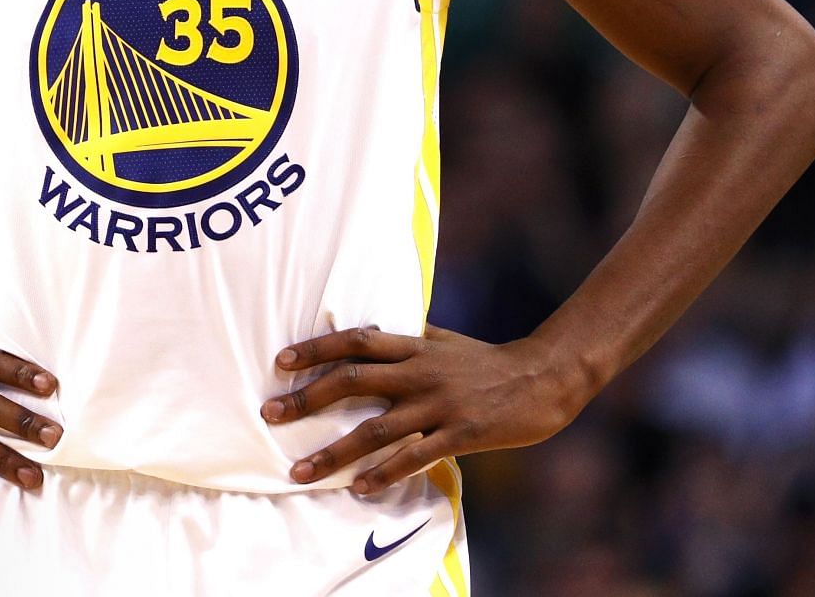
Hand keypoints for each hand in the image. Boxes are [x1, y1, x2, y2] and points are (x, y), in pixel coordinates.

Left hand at [260, 324, 587, 492]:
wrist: (545, 378)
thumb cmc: (489, 360)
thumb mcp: (445, 340)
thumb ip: (409, 337)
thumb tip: (370, 327)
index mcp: (415, 347)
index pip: (356, 341)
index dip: (317, 348)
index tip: (281, 361)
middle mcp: (420, 372)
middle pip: (353, 381)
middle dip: (307, 398)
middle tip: (269, 414)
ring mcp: (439, 404)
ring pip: (376, 429)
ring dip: (335, 451)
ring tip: (301, 470)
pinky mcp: (461, 433)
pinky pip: (415, 456)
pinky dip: (384, 473)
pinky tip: (359, 487)